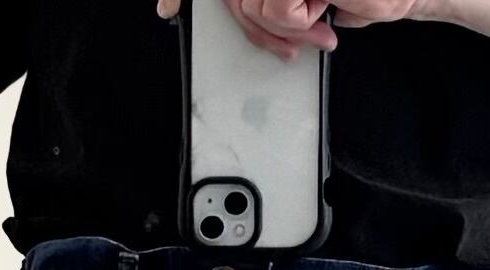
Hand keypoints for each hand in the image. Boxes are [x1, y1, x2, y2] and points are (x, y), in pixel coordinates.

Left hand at [157, 0, 428, 60]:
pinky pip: (275, 7)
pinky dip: (294, 23)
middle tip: (293, 45)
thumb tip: (244, 12)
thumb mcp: (309, 4)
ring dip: (282, 31)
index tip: (169, 10)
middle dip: (257, 29)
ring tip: (316, 34)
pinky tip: (321, 21)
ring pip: (250, 4)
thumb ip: (276, 2)